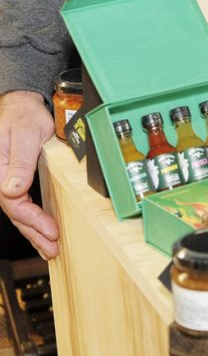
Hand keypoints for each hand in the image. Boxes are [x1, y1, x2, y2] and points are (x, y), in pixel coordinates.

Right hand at [0, 91, 57, 258]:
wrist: (22, 105)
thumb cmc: (23, 116)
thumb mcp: (25, 135)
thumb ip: (19, 162)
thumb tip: (12, 190)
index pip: (14, 203)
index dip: (33, 219)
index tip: (52, 230)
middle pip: (15, 213)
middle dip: (35, 234)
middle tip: (53, 250)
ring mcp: (6, 181)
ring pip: (19, 212)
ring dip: (34, 231)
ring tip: (50, 249)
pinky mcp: (15, 181)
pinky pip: (22, 205)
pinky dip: (33, 220)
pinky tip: (42, 231)